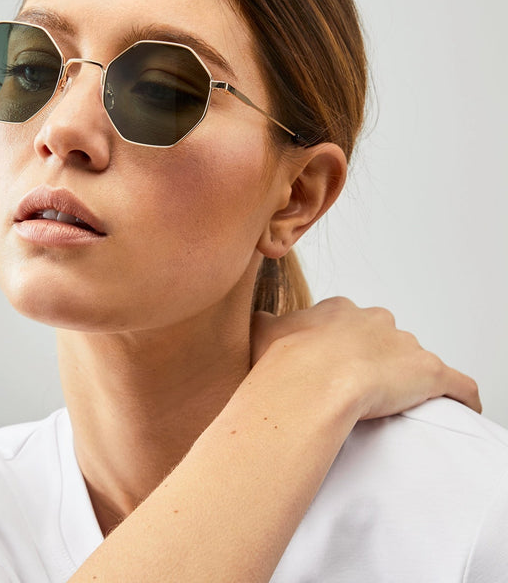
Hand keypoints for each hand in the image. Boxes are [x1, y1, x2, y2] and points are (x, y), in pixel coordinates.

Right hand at [249, 297, 480, 418]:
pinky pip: (457, 384)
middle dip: (377, 358)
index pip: (348, 322)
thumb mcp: (261, 332)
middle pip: (384, 337)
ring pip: (414, 360)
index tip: (334, 366)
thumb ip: (264, 322)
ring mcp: (405, 345)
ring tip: (396, 406)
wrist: (311, 383)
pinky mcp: (431, 373)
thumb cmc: (284, 362)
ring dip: (409, 378)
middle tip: (361, 388)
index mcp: (339, 310)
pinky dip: (459, 396)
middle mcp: (375, 320)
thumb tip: (258, 320)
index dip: (342, 346)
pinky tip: (458, 408)